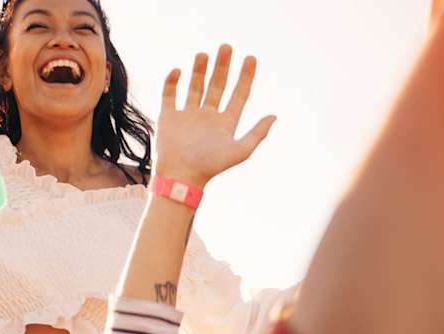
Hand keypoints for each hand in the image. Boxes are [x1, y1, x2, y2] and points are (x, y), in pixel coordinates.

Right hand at [152, 45, 275, 187]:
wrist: (180, 176)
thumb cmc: (211, 166)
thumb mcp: (240, 150)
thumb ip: (257, 133)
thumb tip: (275, 116)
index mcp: (225, 123)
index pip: (239, 94)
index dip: (246, 76)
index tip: (250, 57)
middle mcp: (208, 116)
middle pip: (217, 85)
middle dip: (223, 66)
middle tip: (226, 46)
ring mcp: (188, 115)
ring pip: (195, 86)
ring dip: (199, 70)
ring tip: (204, 54)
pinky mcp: (168, 117)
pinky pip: (169, 94)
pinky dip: (172, 81)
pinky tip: (178, 70)